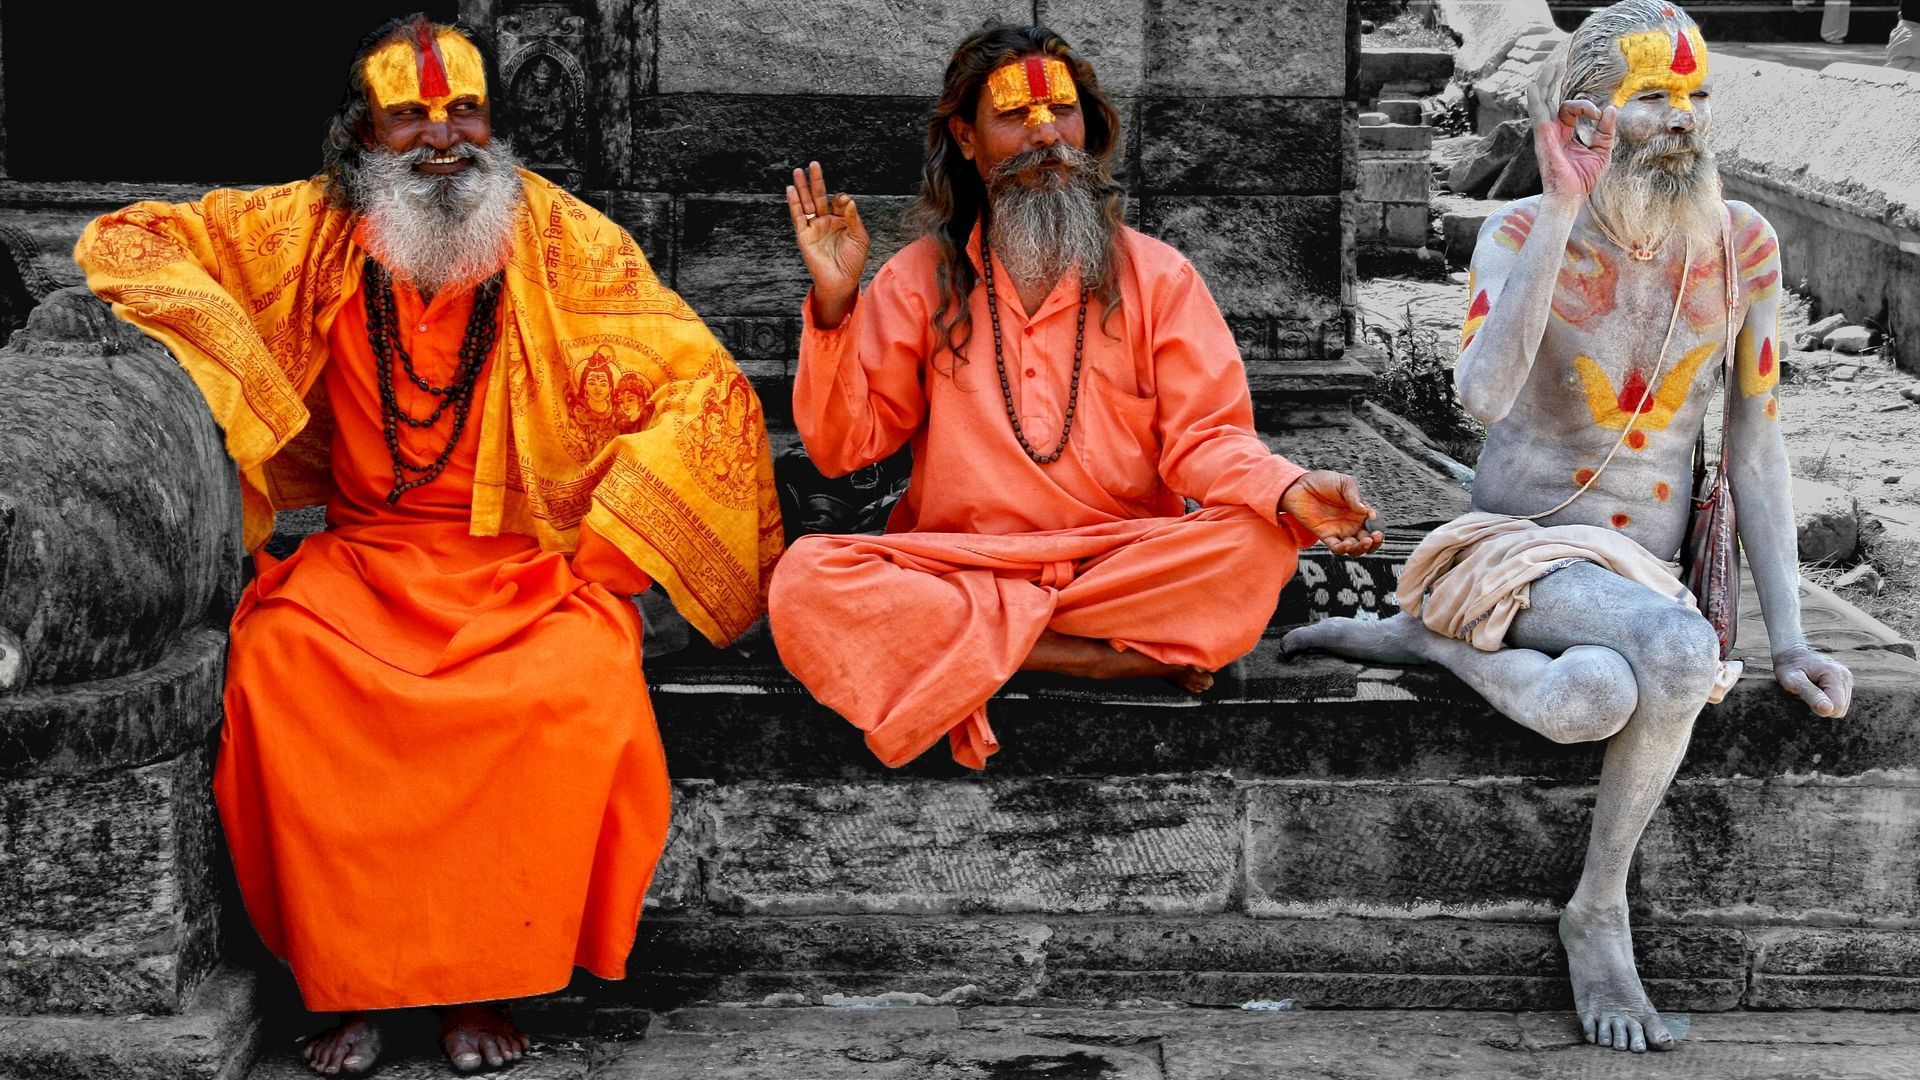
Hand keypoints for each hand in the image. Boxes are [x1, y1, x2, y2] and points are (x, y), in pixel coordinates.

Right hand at [786, 161, 868, 328]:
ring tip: (798, 171)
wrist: (842, 281)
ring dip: (802, 187)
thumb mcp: (859, 237)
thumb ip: (853, 218)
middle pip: (819, 196)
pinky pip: (798, 217)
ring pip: (807, 203)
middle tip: (813, 164)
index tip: (843, 202)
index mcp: (841, 220)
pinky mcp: (804, 235)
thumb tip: (846, 199)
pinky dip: (794, 204)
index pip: (838, 201)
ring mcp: (814, 227)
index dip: (841, 199)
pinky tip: (791, 190)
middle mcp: (826, 221)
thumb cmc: (853, 261)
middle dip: (816, 181)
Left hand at [1280, 471, 1384, 556]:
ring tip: (1362, 542)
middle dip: (1374, 542)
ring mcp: (1339, 531)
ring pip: (1354, 548)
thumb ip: (1355, 495)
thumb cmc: (1323, 482)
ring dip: (1361, 549)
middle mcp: (1352, 524)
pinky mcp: (1325, 536)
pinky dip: (1343, 550)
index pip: (1375, 525)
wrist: (1299, 485)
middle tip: (1373, 537)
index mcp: (1360, 512)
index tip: (1374, 521)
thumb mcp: (1344, 483)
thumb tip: (1366, 511)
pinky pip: (1336, 548)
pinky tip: (1347, 545)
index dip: (1378, 527)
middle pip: (1368, 541)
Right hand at [1526, 43, 1616, 198]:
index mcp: (1564, 133)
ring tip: (1549, 65)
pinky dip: (1535, 97)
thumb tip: (1611, 109)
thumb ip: (1606, 131)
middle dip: (1553, 81)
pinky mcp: (1543, 135)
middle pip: (1551, 100)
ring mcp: (1546, 132)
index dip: (1587, 107)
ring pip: (1542, 101)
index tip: (1599, 114)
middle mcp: (1552, 130)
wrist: (1571, 195)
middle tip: (1558, 64)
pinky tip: (1534, 84)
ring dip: (1545, 82)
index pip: (1573, 109)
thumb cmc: (1583, 179)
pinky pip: (1537, 112)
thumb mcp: (1602, 151)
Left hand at [1772, 642, 1852, 716]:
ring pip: (1840, 707)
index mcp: (1835, 675)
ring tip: (1810, 690)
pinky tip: (1816, 690)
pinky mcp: (1844, 682)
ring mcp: (1847, 679)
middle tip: (1806, 693)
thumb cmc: (1788, 667)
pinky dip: (1827, 700)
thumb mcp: (1792, 681)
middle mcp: (1845, 676)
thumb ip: (1810, 694)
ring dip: (1824, 704)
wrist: (1791, 653)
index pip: (1836, 708)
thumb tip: (1828, 709)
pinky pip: (1839, 702)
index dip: (1819, 708)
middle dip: (1822, 707)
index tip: (1804, 696)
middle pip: (1840, 709)